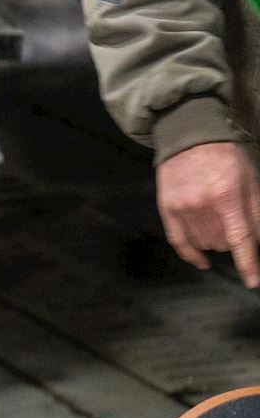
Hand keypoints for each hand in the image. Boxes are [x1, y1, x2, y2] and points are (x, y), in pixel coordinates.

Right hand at [157, 140, 259, 287]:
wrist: (189, 137)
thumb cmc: (225, 156)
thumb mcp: (250, 179)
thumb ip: (257, 212)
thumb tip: (259, 240)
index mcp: (227, 195)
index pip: (240, 237)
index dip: (248, 263)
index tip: (253, 281)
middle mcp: (202, 204)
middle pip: (223, 242)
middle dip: (233, 239)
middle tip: (234, 223)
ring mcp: (182, 207)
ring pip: (205, 243)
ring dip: (216, 241)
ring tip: (218, 224)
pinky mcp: (167, 207)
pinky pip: (180, 242)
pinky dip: (193, 254)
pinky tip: (203, 260)